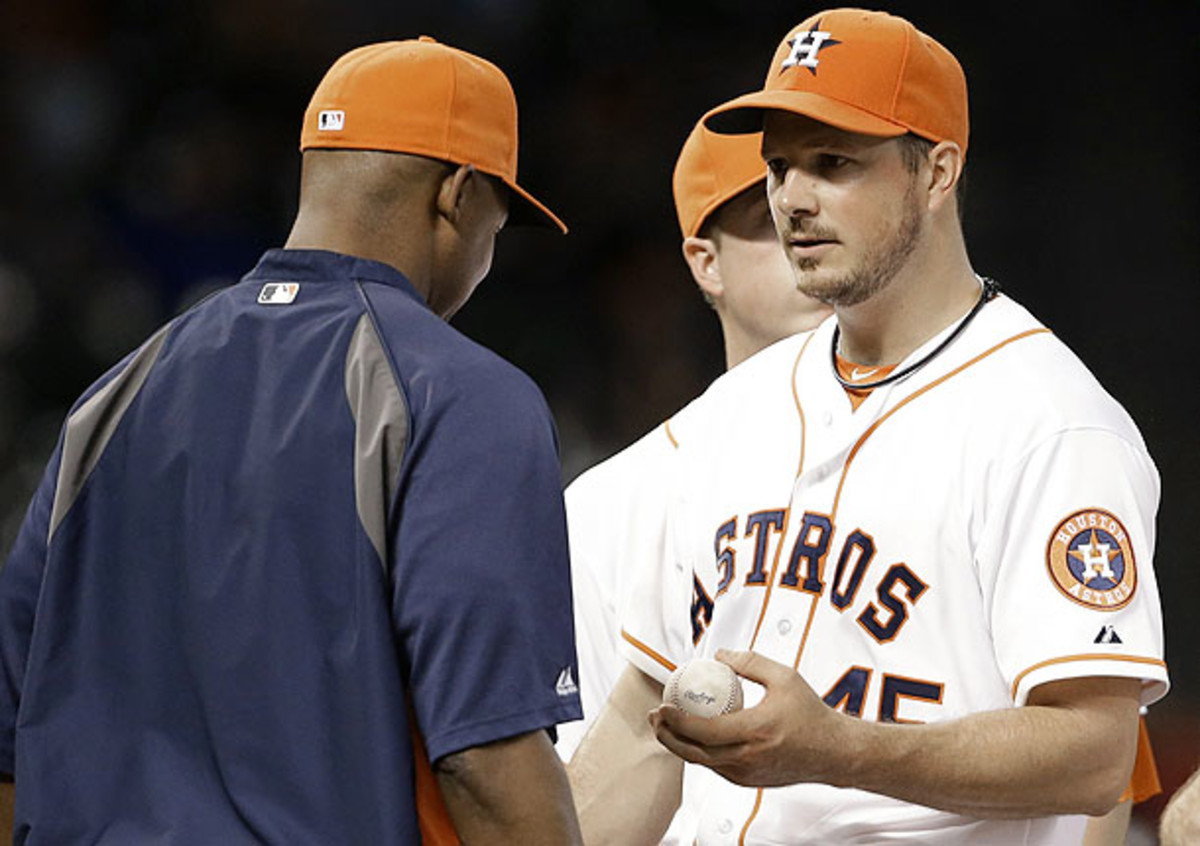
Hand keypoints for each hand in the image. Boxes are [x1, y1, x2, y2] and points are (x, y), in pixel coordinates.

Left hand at [647, 649, 847, 786]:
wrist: (834, 751)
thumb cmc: (811, 713)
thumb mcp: (784, 677)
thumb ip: (749, 662)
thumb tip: (717, 656)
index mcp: (756, 731)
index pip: (704, 730)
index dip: (677, 720)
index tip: (662, 706)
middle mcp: (749, 758)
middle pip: (694, 752)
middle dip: (667, 735)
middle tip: (654, 717)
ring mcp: (748, 774)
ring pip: (702, 763)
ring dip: (679, 746)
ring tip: (665, 725)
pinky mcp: (749, 781)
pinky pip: (716, 767)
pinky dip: (699, 753)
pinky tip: (690, 737)